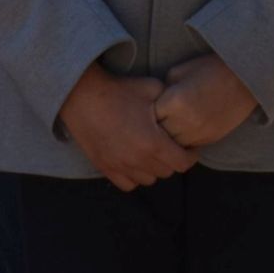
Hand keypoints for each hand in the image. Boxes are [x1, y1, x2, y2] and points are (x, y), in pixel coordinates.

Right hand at [60, 65, 195, 190]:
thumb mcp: (152, 88)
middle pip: (166, 172)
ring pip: (147, 180)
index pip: (182, 163)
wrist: (82, 97)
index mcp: (152, 143)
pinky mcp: (104, 167)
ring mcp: (119, 166)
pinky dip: (135, 176)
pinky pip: (127, 184)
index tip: (191, 148)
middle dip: (173, 160)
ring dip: (154, 169)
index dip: (191, 156)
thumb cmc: (118, 91)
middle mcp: (137, 160)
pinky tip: (135, 161)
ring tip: (153, 154)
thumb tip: (183, 108)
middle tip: (172, 146)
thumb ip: (171, 102)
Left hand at [153, 54, 258, 150]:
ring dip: (170, 138)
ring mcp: (198, 133)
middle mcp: (185, 121)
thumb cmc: (210, 69)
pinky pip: (189, 147)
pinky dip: (184, 141)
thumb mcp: (180, 71)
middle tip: (157, 120)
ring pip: (173, 146)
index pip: (150, 117)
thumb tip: (155, 103)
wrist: (243, 78)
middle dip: (157, 128)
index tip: (149, 109)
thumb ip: (163, 89)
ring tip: (170, 127)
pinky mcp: (210, 139)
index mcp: (174, 101)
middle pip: (159, 135)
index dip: (148, 113)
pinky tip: (185, 130)